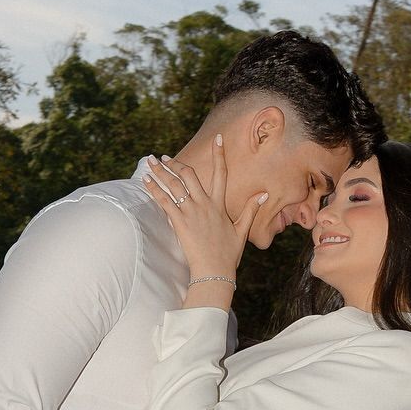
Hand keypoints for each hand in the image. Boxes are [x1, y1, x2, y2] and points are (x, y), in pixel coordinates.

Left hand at [142, 137, 266, 286]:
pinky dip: (154, 189)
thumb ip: (251, 209)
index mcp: (220, 205)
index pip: (221, 173)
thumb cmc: (228, 254)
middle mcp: (205, 204)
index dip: (220, 154)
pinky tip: (146, 181)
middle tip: (163, 157)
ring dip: (160, 172)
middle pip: (189, 175)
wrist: (214, 271)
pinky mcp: (179, 222)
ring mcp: (191, 212)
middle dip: (175, 163)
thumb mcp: (241, 230)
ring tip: (150, 162)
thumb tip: (264, 194)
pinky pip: (164, 201)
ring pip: (174, 185)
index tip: (218, 139)